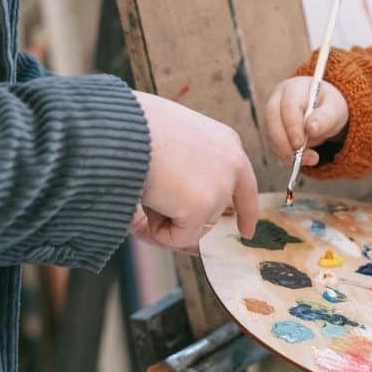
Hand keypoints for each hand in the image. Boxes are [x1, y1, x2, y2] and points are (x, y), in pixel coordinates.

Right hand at [130, 92, 258, 249]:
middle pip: (214, 213)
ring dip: (166, 216)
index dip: (245, 212)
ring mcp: (219, 187)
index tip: (246, 231)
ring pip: (193, 226)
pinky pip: (177, 238)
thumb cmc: (138, 129)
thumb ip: (186, 181)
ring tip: (150, 183)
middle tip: (156, 191)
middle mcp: (232, 164)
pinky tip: (147, 200)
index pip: (244, 186)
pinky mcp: (201, 207)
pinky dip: (157, 230)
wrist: (125, 127)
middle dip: (187, 217)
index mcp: (227, 143)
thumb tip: (193, 244)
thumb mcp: (173, 148)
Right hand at [264, 76, 348, 165]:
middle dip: (282, 140)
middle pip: (272, 118)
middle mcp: (278, 98)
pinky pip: (271, 143)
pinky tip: (295, 160)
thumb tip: (311, 129)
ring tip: (301, 161)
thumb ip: (325, 118)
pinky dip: (282, 154)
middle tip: (294, 158)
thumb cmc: (329, 107)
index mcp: (295, 88)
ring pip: (269, 133)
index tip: (299, 144)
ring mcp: (272, 114)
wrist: (324, 111)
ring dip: (282, 150)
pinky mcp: (271, 129)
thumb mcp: (334, 110)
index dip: (292, 126)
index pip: (289, 105)